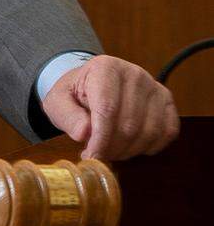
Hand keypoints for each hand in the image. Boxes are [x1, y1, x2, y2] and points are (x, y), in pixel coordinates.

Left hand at [40, 54, 179, 159]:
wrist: (92, 83)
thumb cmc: (75, 94)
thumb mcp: (58, 102)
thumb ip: (67, 116)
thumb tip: (84, 134)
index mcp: (105, 68)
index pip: (108, 110)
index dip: (100, 140)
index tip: (91, 157)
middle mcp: (135, 74)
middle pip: (129, 125)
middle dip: (112, 149)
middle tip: (98, 155)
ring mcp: (154, 87)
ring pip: (149, 132)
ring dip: (129, 151)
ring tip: (111, 150)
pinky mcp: (167, 101)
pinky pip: (167, 132)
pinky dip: (149, 147)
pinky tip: (131, 145)